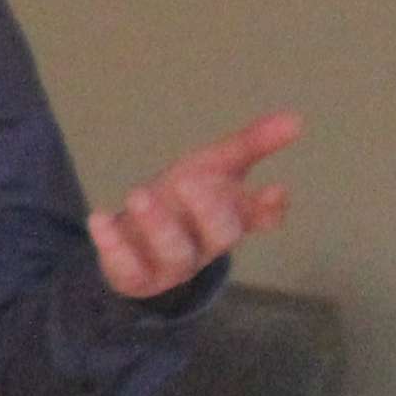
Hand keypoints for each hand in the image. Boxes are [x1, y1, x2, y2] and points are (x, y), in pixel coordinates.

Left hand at [92, 110, 299, 301]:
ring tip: (137, 195)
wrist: (132, 242)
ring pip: (175, 252)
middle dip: (208, 210)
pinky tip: (99, 219)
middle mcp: (206, 242)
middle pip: (221, 234)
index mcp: (231, 216)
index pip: (262, 217)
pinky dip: (112, 244)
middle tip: (189, 181)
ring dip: (158, 225)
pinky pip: (127, 268)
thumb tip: (296, 118)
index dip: (270, 207)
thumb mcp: (211, 166)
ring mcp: (172, 263)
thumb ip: (249, 145)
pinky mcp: (135, 276)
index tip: (275, 189)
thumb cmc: (181, 200)